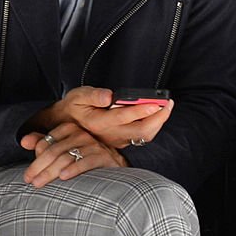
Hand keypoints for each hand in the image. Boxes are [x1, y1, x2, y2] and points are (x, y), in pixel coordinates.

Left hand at [20, 122, 125, 187]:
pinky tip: (63, 177)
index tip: (28, 174)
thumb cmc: (82, 160)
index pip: (47, 141)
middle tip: (29, 181)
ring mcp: (94, 145)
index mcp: (70, 129)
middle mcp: (82, 134)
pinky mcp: (104, 156)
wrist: (112, 169)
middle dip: (39, 166)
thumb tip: (23, 141)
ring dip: (50, 171)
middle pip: (54, 150)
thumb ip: (43, 144)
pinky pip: (86, 162)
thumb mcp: (62, 151)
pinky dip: (74, 169)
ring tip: (39, 183)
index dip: (35, 158)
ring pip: (66, 157)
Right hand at [31, 87, 173, 149]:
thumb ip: (93, 95)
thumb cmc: (75, 107)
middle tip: (168, 102)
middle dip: (158, 117)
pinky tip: (159, 113)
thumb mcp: (78, 96)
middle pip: (141, 131)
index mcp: (99, 123)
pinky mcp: (122, 140)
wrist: (66, 124)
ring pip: (144, 136)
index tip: (156, 102)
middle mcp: (110, 134)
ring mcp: (117, 139)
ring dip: (158, 122)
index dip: (141, 110)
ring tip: (166, 105)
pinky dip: (153, 126)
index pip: (124, 118)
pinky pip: (142, 136)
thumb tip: (109, 96)